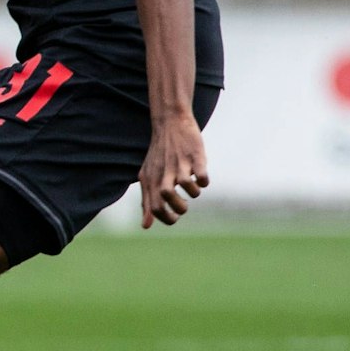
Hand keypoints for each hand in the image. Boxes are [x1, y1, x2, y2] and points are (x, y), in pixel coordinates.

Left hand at [139, 111, 208, 227]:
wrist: (170, 123)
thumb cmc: (160, 155)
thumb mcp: (148, 177)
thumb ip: (147, 201)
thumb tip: (145, 226)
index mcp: (151, 179)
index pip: (156, 207)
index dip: (167, 218)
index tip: (175, 217)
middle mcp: (164, 172)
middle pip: (166, 196)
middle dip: (179, 208)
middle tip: (185, 204)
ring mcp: (180, 163)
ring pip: (185, 184)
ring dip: (193, 193)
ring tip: (193, 188)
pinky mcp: (195, 156)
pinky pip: (201, 174)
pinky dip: (204, 181)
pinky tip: (202, 179)